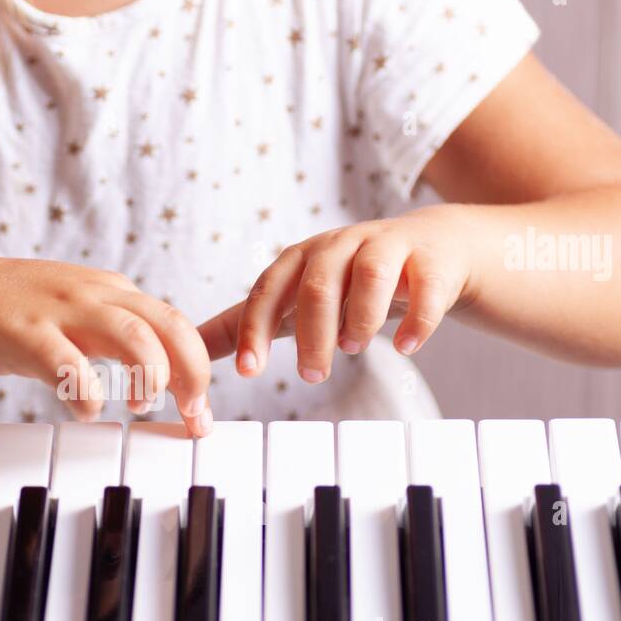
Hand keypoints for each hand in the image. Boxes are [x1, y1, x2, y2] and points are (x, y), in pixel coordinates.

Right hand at [0, 255, 213, 435]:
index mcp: (110, 291)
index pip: (175, 324)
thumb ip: (112, 331)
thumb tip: (157, 368)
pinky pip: (70, 364)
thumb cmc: (4, 310)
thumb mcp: (72, 310)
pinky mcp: (24, 332)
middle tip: (193, 415)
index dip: (199, 368)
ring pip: (133, 338)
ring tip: (140, 407)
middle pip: (169, 327)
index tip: (201, 411)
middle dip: (192, 375)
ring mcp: (59, 310)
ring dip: (149, 379)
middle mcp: (93, 294)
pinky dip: (88, 394)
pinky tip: (86, 410)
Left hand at [198, 207, 476, 381]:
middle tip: (310, 375)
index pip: (269, 289)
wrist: (432, 249)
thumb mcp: (295, 298)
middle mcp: (341, 246)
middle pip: (317, 284)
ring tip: (353, 350)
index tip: (247, 372)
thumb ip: (244, 324)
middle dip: (310, 334)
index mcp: (302, 258)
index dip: (255, 329)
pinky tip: (408, 347)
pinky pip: (426, 286)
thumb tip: (188, 349)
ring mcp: (389, 248)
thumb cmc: (350, 280)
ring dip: (358, 318)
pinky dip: (417, 319)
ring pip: (369, 275)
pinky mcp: (432, 261)